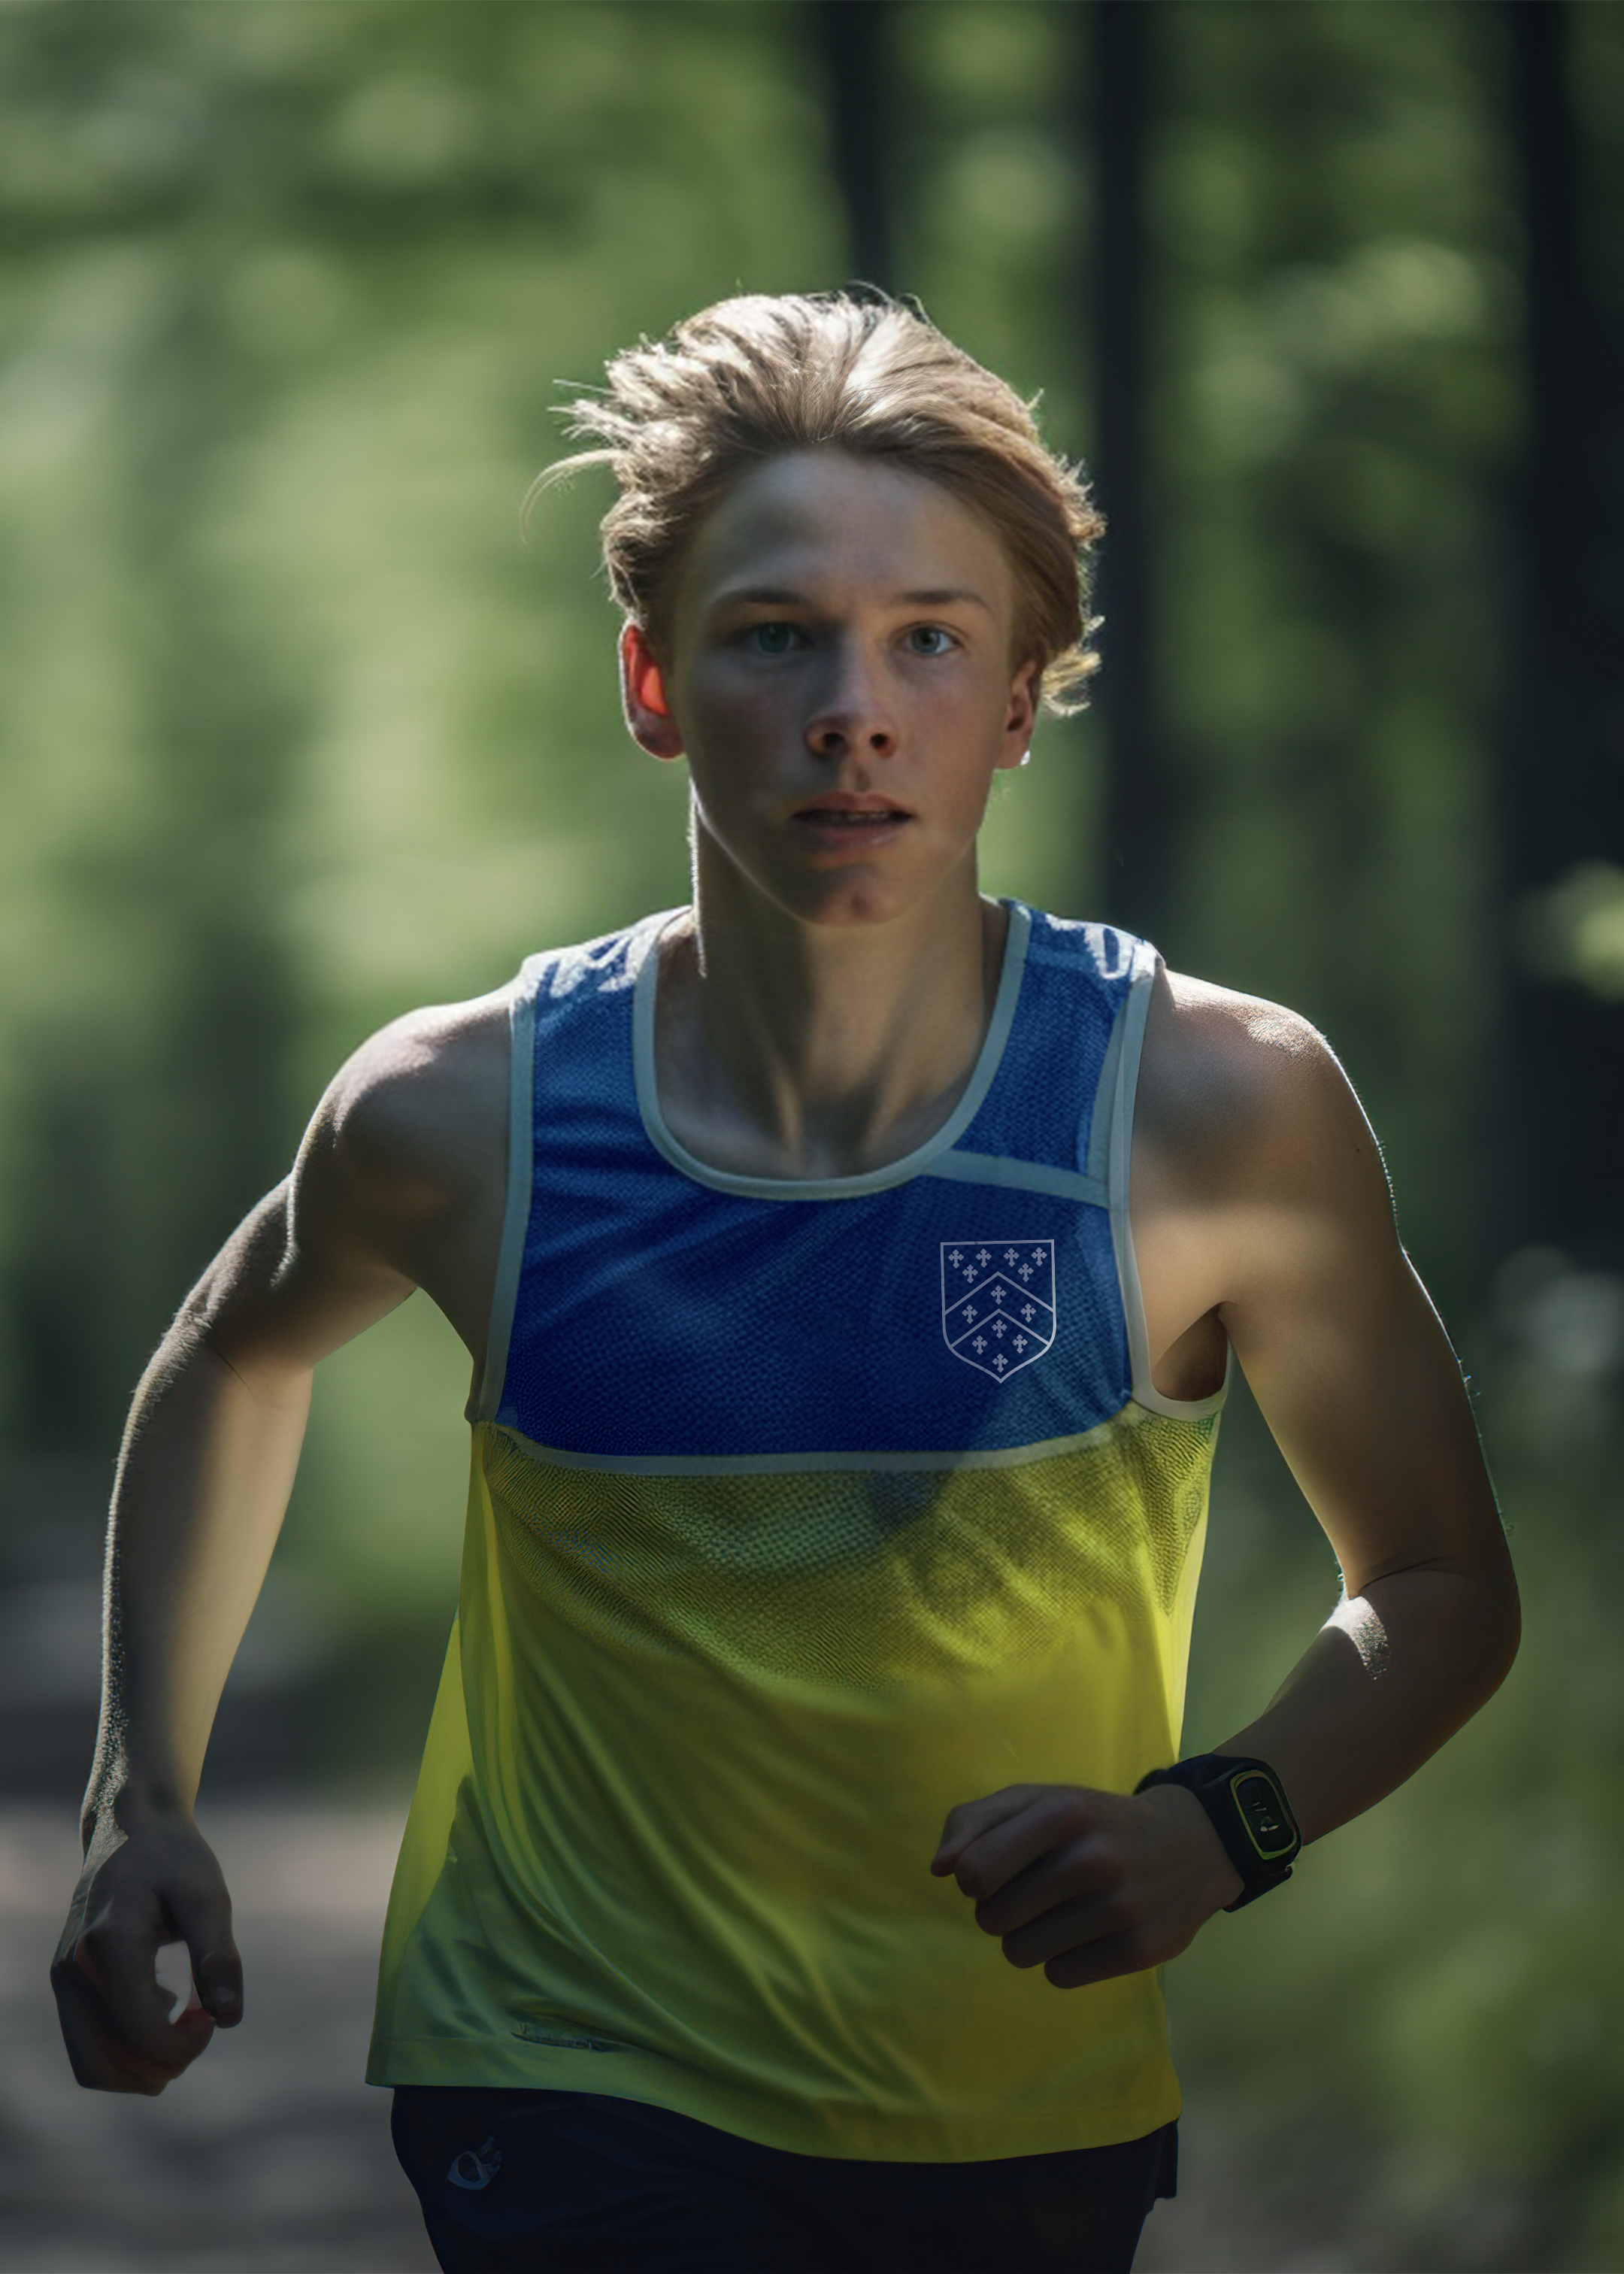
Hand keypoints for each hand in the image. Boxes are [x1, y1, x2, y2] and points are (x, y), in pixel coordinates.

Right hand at [51, 1807, 241, 2093]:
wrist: (128, 1828)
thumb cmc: (173, 1858)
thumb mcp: (207, 1896)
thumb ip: (217, 1956)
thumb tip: (229, 2019)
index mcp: (110, 1947)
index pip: (141, 2035)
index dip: (185, 2045)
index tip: (213, 2014)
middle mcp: (75, 1970)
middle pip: (108, 2067)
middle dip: (162, 2065)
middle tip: (200, 2024)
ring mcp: (64, 1979)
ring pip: (92, 2067)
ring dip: (141, 2066)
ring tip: (181, 2022)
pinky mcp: (66, 1982)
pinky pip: (87, 2046)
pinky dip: (124, 2050)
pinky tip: (160, 2006)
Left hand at [930, 1781, 1243, 1987]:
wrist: (1191, 1843)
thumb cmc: (1095, 1821)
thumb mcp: (1038, 1799)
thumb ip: (976, 1821)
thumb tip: (940, 1870)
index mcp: (1061, 1813)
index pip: (974, 1872)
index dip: (973, 1879)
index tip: (994, 1872)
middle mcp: (1091, 1858)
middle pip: (993, 1918)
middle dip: (999, 1910)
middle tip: (1032, 1894)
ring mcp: (1119, 1907)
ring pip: (1022, 1953)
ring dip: (1028, 1938)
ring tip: (1058, 1914)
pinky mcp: (1139, 1950)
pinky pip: (1060, 1976)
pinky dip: (1063, 1960)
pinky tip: (1088, 1934)